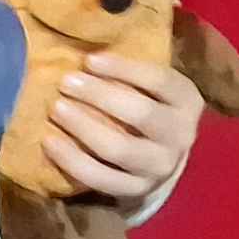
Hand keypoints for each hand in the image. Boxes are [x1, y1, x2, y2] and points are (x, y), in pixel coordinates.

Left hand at [43, 54, 203, 206]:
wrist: (162, 158)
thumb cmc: (150, 107)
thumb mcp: (154, 87)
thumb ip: (131, 71)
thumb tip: (85, 48)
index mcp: (188, 101)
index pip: (160, 81)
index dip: (124, 69)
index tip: (89, 61)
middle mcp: (181, 135)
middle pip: (140, 114)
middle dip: (99, 96)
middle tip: (66, 83)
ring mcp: (160, 166)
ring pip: (119, 149)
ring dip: (84, 127)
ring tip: (56, 109)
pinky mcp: (136, 190)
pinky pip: (101, 178)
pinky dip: (73, 161)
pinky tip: (50, 143)